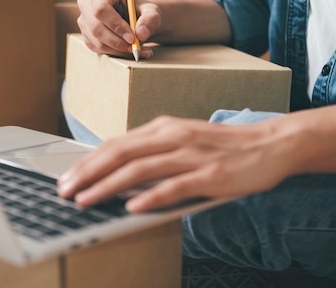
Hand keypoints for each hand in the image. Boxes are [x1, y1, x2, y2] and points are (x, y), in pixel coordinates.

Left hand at [57, 115, 289, 212]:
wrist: (272, 143)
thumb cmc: (227, 146)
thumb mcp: (187, 141)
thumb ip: (157, 153)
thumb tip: (124, 176)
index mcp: (166, 127)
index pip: (118, 143)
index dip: (89, 160)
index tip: (68, 176)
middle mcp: (175, 137)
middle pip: (121, 153)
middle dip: (88, 172)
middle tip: (64, 190)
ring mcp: (192, 155)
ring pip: (141, 169)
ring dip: (108, 186)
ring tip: (86, 200)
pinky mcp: (210, 175)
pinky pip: (175, 186)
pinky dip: (150, 197)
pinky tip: (131, 208)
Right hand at [76, 0, 160, 58]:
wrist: (135, 20)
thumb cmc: (141, 11)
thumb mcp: (152, 11)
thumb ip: (150, 19)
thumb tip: (141, 33)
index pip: (101, 8)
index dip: (115, 25)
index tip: (132, 37)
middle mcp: (87, 4)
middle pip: (96, 27)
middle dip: (117, 41)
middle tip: (135, 47)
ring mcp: (84, 21)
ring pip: (97, 41)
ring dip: (119, 49)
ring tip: (138, 49)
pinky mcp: (86, 36)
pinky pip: (98, 49)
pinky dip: (116, 53)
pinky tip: (129, 50)